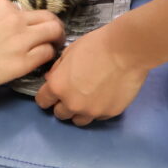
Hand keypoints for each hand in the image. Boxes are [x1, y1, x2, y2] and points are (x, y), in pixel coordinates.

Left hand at [35, 25, 149, 125]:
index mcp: (58, 87)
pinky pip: (98, 117)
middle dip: (62, 105)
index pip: (43, 101)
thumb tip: (51, 79)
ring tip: (87, 98)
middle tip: (71, 93)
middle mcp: (72, 104)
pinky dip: (97, 110)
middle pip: (60, 114)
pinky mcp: (110, 113)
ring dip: (79, 111)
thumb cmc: (94, 46)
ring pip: (79, 120)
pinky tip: (103, 97)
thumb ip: (57, 70)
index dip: (45, 97)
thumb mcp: (67, 53)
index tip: (50, 94)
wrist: (125, 51)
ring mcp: (92, 111)